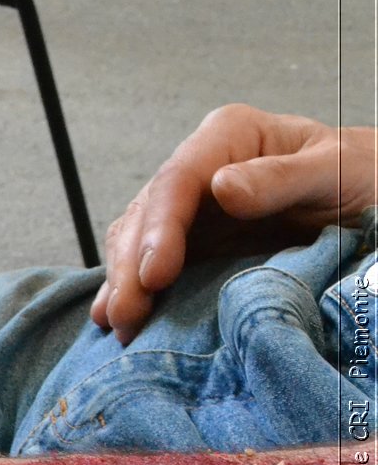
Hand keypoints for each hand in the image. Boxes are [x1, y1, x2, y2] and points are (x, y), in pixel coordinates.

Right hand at [93, 104, 376, 343]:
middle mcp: (199, 171)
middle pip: (146, 215)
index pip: (177, 180)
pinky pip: (145, 265)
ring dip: (122, 285)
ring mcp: (189, 209)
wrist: (372, 206)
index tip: (156, 275)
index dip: (160, 229)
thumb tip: (222, 188)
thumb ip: (282, 177)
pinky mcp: (188, 245)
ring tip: (119, 326)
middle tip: (127, 316)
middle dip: (130, 268)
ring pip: (134, 242)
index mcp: (229, 137)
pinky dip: (129, 291)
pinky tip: (112, 319)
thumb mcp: (337, 171)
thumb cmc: (364, 180)